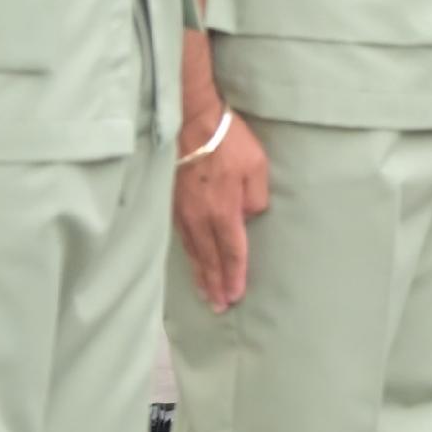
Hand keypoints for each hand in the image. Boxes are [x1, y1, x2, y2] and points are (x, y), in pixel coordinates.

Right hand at [173, 111, 269, 313]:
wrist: (190, 124)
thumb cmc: (229, 142)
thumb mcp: (257, 166)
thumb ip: (257, 196)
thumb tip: (251, 216)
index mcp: (225, 211)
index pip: (232, 252)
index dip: (234, 275)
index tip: (235, 295)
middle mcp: (201, 218)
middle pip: (210, 259)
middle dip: (215, 284)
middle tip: (219, 307)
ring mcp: (184, 213)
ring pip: (194, 252)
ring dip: (201, 275)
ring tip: (206, 295)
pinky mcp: (174, 206)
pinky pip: (183, 240)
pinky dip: (190, 257)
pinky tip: (193, 263)